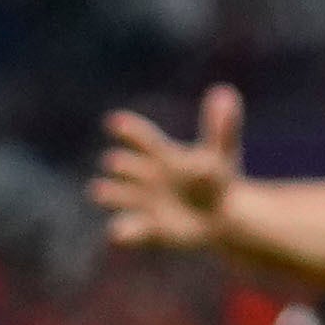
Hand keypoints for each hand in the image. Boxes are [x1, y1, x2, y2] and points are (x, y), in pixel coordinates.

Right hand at [94, 88, 246, 251]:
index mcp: (161, 155)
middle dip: (121, 164)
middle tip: (115, 161)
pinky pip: (132, 231)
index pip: (143, 139)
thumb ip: (222, 128)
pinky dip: (124, 233)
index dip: (130, 131)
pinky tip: (118, 234)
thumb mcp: (222, 153)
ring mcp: (144, 202)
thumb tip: (225, 90)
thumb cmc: (218, 180)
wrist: (222, 217)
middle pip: (126, 166)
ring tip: (98, 191)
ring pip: (119, 195)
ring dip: (109, 193)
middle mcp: (146, 176)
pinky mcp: (149, 229)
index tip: (114, 122)